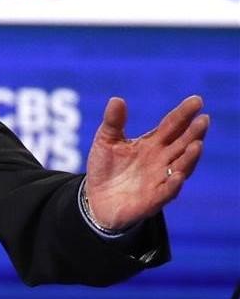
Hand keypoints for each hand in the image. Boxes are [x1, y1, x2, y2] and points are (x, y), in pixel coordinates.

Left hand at [84, 96, 207, 230]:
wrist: (96, 199)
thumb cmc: (106, 167)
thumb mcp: (106, 141)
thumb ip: (113, 122)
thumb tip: (116, 99)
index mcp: (153, 143)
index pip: (172, 126)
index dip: (184, 114)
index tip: (196, 100)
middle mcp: (162, 160)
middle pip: (182, 144)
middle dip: (194, 133)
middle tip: (203, 120)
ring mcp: (160, 179)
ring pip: (181, 167)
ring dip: (189, 158)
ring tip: (197, 145)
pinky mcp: (153, 200)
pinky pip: (166, 192)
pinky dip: (173, 184)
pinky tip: (178, 175)